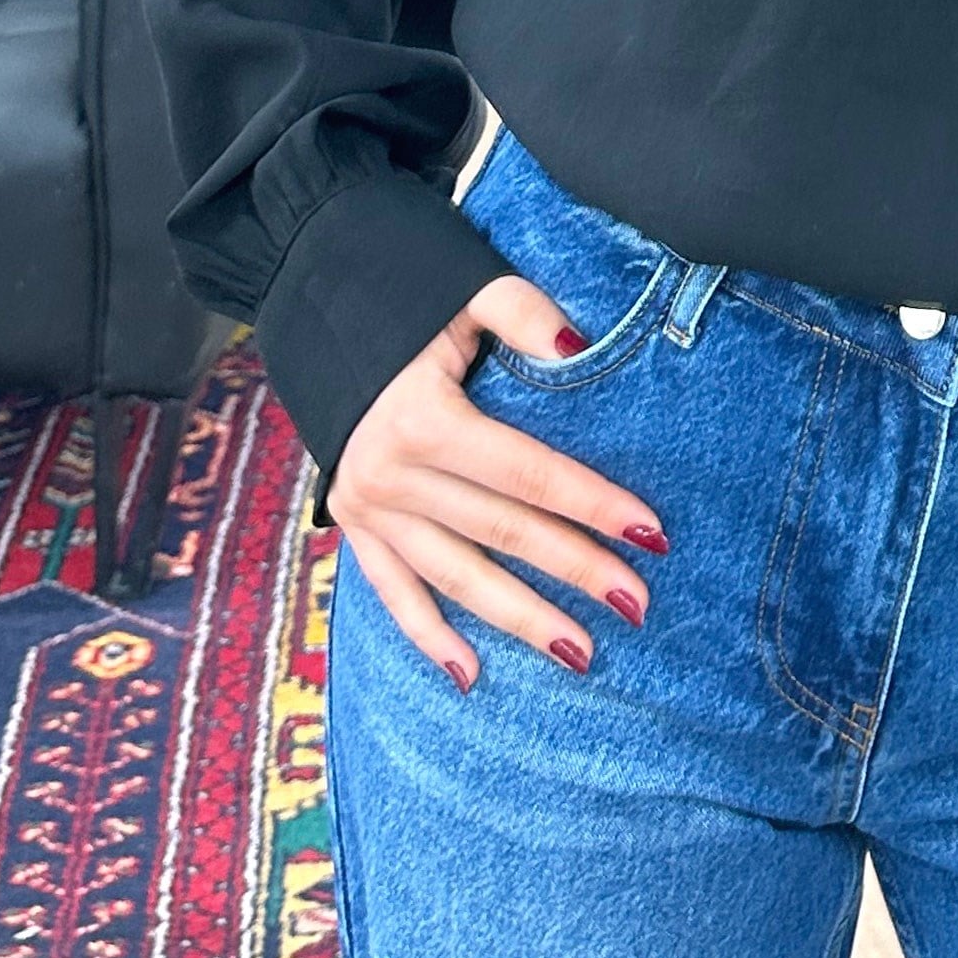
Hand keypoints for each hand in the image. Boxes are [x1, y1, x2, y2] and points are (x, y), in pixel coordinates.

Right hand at [326, 273, 668, 690]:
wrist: (306, 287)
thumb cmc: (401, 282)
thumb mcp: (462, 285)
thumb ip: (522, 313)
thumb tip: (578, 347)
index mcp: (421, 419)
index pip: (527, 474)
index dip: (592, 505)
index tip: (651, 535)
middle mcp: (388, 474)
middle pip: (500, 533)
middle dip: (574, 571)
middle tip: (637, 604)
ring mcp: (363, 506)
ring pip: (454, 577)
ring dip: (518, 619)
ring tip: (580, 654)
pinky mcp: (347, 521)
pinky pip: (390, 591)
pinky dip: (427, 634)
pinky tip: (469, 674)